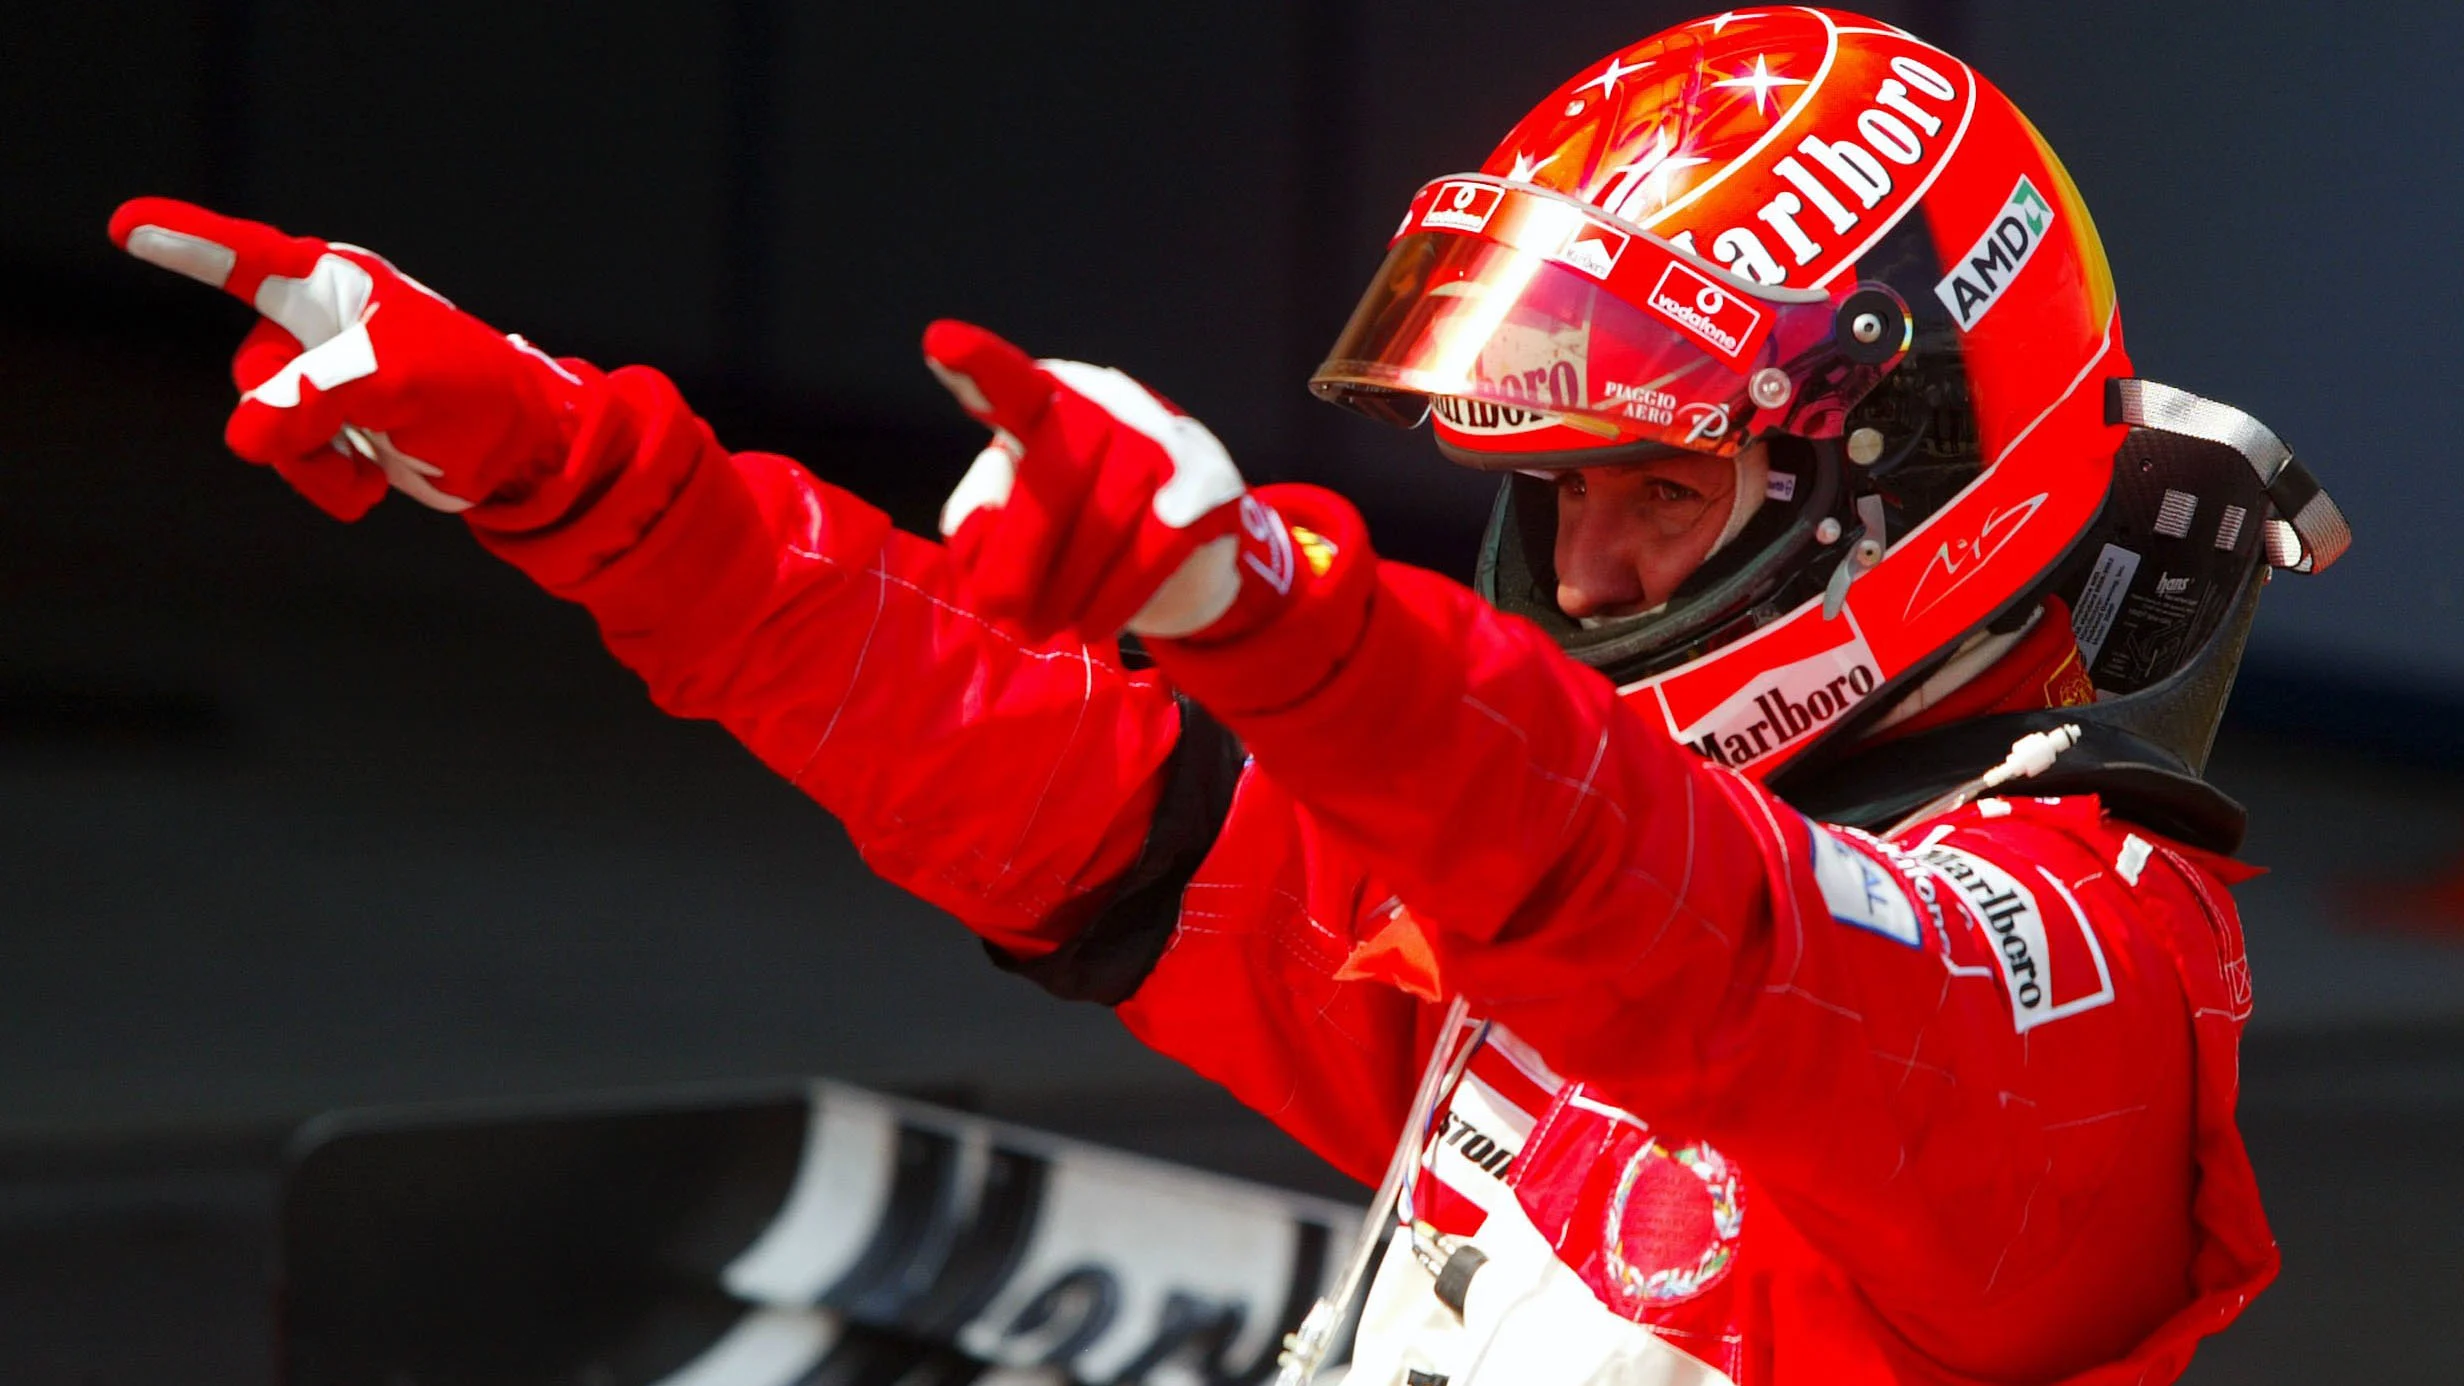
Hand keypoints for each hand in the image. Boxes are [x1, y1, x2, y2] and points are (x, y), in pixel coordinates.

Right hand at [108, 197, 597, 520]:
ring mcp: (320, 378)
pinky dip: (328, 482)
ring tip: (371, 471)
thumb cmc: (472, 395)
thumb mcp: (398, 385)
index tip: (127, 223)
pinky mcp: (330, 426)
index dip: (187, 240)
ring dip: (313, 464)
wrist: (521, 453)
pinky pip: (291, 459)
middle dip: (294, 422)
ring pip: (265, 428)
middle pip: (252, 376)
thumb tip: (245, 436)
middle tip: (356, 434)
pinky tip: (373, 485)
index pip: (248, 259)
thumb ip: (317, 398)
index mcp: (335, 287)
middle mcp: (318, 324)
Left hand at [923, 319, 1297, 642]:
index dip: (981, 368)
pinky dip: (1116, 598)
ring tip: (1047, 628)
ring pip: (1105, 520)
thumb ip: (978, 517)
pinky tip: (1095, 626)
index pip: (1015, 384)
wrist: (1187, 552)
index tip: (939, 343)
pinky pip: (1153, 550)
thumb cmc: (1080, 523)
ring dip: (1067, 591)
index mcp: (1052, 398)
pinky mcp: (1208, 488)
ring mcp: (1165, 441)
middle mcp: (1109, 403)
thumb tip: (979, 530)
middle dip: (1020, 557)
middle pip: (1055, 476)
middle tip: (1003, 614)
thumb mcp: (1018, 515)